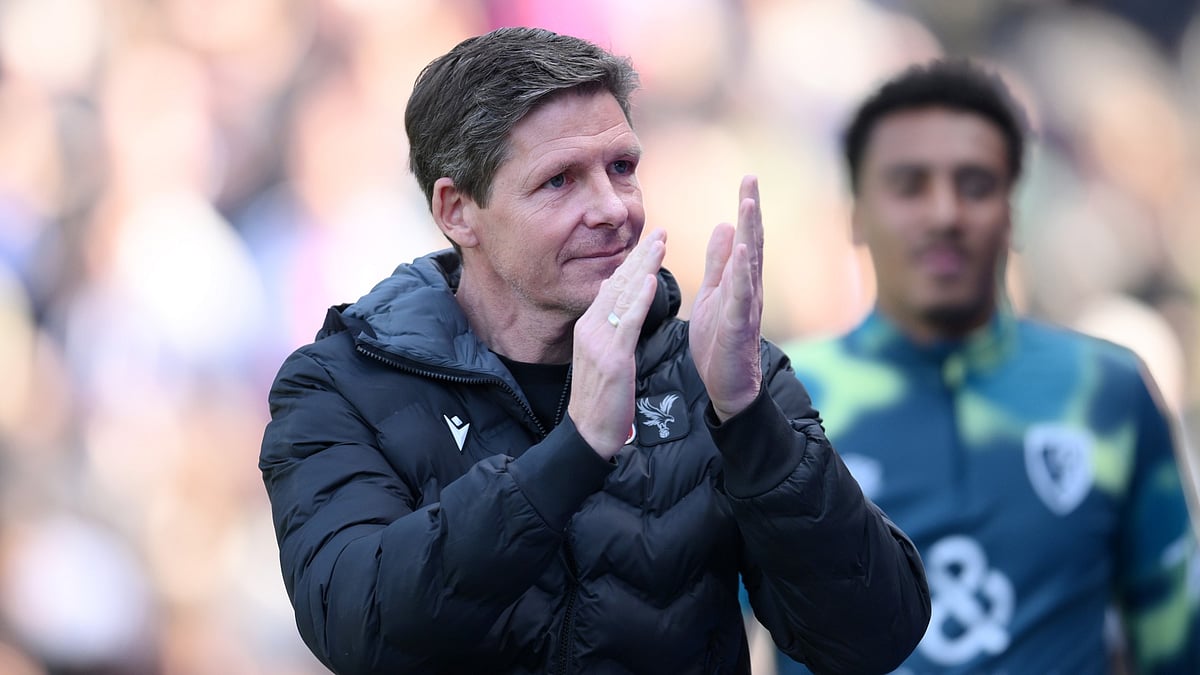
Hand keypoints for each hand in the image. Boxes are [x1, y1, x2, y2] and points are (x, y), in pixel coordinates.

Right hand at [569, 229, 666, 458]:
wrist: (589, 432)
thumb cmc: (601, 398)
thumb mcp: (601, 355)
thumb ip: (607, 327)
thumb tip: (610, 298)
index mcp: (588, 326)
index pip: (612, 286)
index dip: (632, 263)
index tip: (650, 242)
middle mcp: (590, 327)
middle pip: (618, 284)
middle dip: (640, 256)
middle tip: (661, 232)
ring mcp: (599, 341)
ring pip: (624, 296)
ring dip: (643, 268)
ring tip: (660, 244)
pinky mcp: (613, 357)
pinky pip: (628, 322)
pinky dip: (640, 299)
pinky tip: (651, 280)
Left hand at [689, 176, 763, 421]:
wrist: (727, 385)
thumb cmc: (720, 341)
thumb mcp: (714, 293)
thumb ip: (719, 262)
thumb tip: (725, 226)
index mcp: (739, 280)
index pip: (746, 238)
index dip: (746, 208)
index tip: (747, 179)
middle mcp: (748, 288)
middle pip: (753, 242)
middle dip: (751, 210)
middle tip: (751, 179)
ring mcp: (746, 306)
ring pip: (751, 264)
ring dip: (751, 233)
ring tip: (748, 205)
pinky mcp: (738, 325)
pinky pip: (741, 295)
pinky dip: (743, 272)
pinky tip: (744, 251)